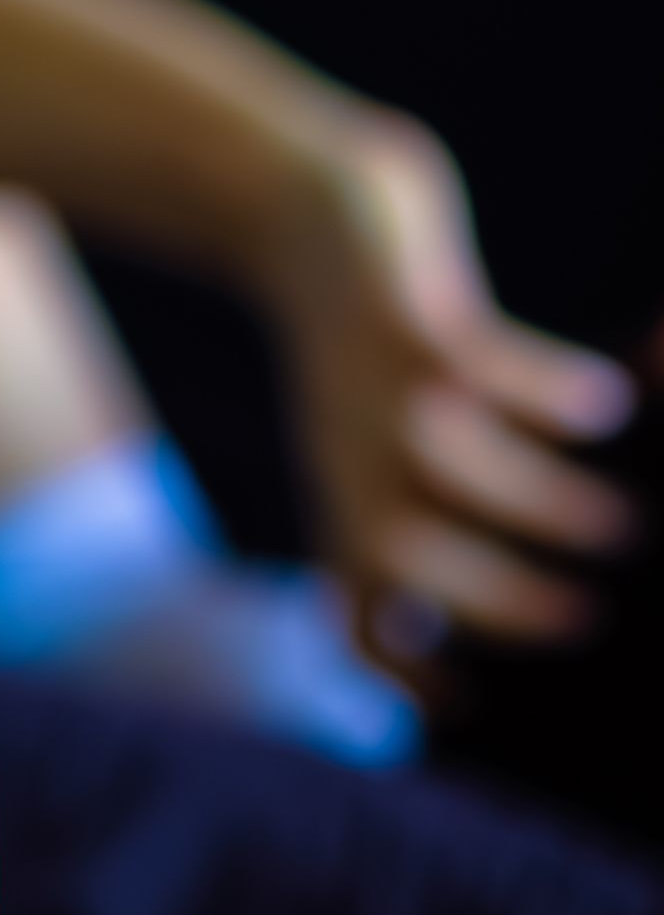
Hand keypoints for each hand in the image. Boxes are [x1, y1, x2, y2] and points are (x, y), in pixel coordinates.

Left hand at [269, 112, 637, 695]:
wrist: (295, 207)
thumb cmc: (360, 335)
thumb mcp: (371, 425)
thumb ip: (425, 500)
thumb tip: (523, 568)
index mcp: (342, 489)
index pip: (348, 607)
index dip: (396, 670)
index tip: (468, 706)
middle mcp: (347, 449)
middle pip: (398, 555)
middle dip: (494, 603)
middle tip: (585, 618)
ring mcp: (369, 382)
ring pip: (447, 464)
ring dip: (540, 503)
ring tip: (620, 520)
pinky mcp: (399, 311)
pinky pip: (476, 365)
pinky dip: (544, 391)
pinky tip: (607, 401)